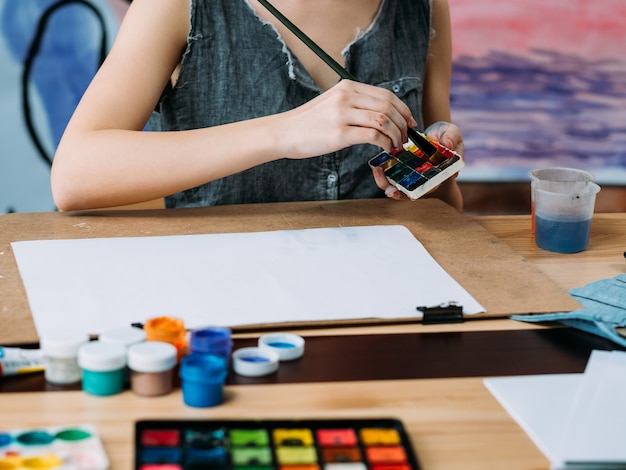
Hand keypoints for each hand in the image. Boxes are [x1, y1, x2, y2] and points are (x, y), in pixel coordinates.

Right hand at [280, 79, 417, 158]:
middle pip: (388, 106)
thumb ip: (353, 103)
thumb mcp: (332, 103)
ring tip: (396, 145)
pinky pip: (373, 136)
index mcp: (347, 87)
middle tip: (405, 137)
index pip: (386, 95)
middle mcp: (346, 97)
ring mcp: (342, 115)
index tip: (409, 122)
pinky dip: (385, 143)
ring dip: (396, 134)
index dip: (403, 109)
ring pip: (383, 120)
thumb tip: (380, 114)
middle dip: (403, 123)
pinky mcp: (339, 134)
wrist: (284, 132)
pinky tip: (385, 149)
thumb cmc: (308, 122)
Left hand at [372, 120, 464, 200]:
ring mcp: (410, 175)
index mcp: (437, 175)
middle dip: (398, 193)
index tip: (412, 194)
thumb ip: (451, 139)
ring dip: (386, 183)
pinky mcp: (400, 168)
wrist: (436, 132)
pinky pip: (389, 174)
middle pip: (409, 193)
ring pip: (396, 186)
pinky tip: (376, 166)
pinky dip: (382, 172)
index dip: (420, 192)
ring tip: (378, 172)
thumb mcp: (452, 134)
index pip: (429, 188)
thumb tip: (448, 144)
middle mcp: (422, 179)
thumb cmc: (447, 136)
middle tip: (390, 191)